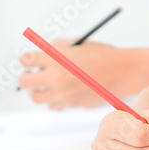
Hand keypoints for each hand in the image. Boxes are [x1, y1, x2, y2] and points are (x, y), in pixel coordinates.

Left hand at [19, 40, 140, 109]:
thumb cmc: (103, 54)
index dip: (26, 60)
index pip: (25, 60)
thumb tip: (44, 50)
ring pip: (36, 98)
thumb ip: (58, 46)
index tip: (31, 60)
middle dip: (26, 77)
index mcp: (56, 58)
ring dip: (38, 91)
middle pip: (24, 82)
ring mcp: (62, 93)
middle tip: (34, 74)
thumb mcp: (78, 43)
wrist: (123, 72)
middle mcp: (55, 77)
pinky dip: (53, 100)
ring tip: (48, 84)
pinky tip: (62, 92)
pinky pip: (52, 105)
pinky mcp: (71, 104)